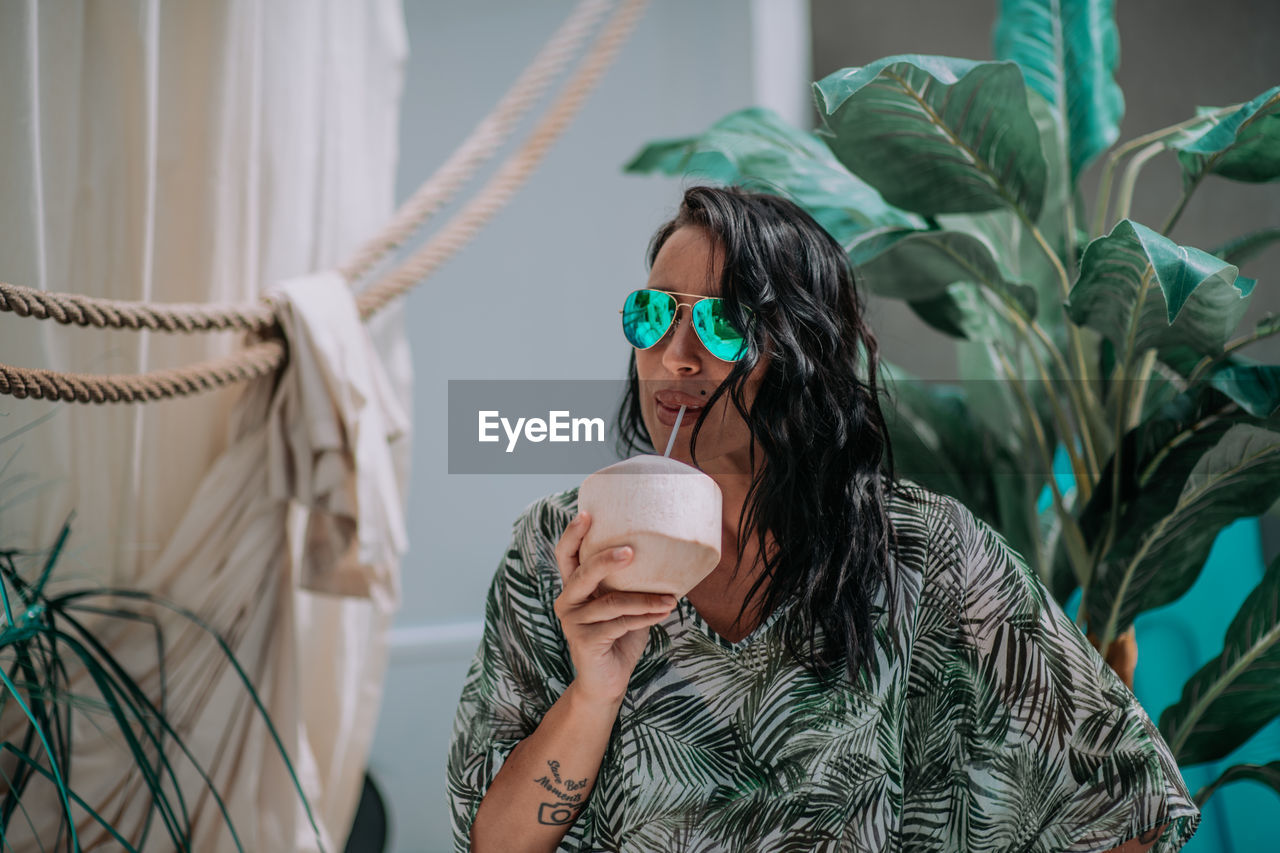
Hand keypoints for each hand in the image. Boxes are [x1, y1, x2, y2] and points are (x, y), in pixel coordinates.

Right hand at [553, 511, 676, 705]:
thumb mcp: (626, 604)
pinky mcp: (584, 641)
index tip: (586, 514)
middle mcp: (568, 601)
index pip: (566, 555)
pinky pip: (619, 624)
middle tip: (631, 551)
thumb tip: (669, 559)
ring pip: (611, 602)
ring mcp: (573, 622)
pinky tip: (663, 613)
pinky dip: (644, 617)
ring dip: (645, 599)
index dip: (572, 534)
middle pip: (583, 573)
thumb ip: (632, 583)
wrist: (608, 681)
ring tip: (671, 598)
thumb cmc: (620, 636)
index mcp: (575, 587)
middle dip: (606, 560)